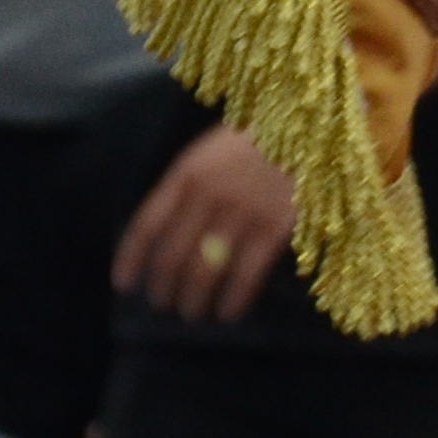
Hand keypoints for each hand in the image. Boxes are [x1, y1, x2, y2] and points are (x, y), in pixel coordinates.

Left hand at [113, 127, 298, 322]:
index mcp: (186, 175)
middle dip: (164, 287)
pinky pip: (247, 274)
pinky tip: (227, 313)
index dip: (131, 260)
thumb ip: (190, 188)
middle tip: (164, 305)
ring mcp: (242, 213)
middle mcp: (207, 197)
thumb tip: (172, 235)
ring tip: (192, 313)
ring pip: (205, 270)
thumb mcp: (212, 152)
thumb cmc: (261, 137)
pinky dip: (234, 299)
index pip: (147, 226)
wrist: (313, 124)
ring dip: (193, 299)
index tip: (125, 285)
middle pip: (172, 255)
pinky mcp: (276, 228)